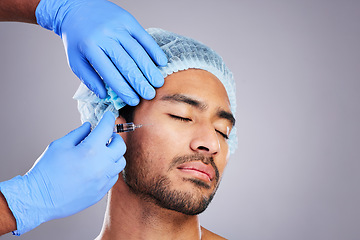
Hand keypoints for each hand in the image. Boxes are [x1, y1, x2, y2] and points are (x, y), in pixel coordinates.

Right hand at [0, 112, 124, 234]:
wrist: (40, 199)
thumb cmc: (47, 170)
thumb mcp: (59, 145)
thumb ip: (78, 133)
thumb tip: (89, 126)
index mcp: (90, 150)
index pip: (107, 128)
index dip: (108, 119)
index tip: (108, 116)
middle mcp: (102, 165)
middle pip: (120, 145)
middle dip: (114, 137)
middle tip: (106, 136)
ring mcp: (103, 180)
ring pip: (120, 162)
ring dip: (114, 154)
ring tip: (103, 153)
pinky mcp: (101, 191)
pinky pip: (113, 176)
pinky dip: (110, 169)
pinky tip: (99, 167)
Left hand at [36, 0, 166, 103]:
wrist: (76, 7)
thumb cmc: (77, 38)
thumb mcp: (75, 59)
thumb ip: (89, 78)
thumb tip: (105, 95)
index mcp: (90, 48)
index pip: (110, 74)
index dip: (123, 89)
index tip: (134, 101)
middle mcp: (105, 36)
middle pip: (126, 63)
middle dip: (139, 82)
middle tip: (149, 95)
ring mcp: (117, 27)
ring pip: (137, 51)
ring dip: (149, 69)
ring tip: (157, 82)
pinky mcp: (127, 20)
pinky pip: (143, 37)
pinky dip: (153, 50)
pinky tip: (161, 62)